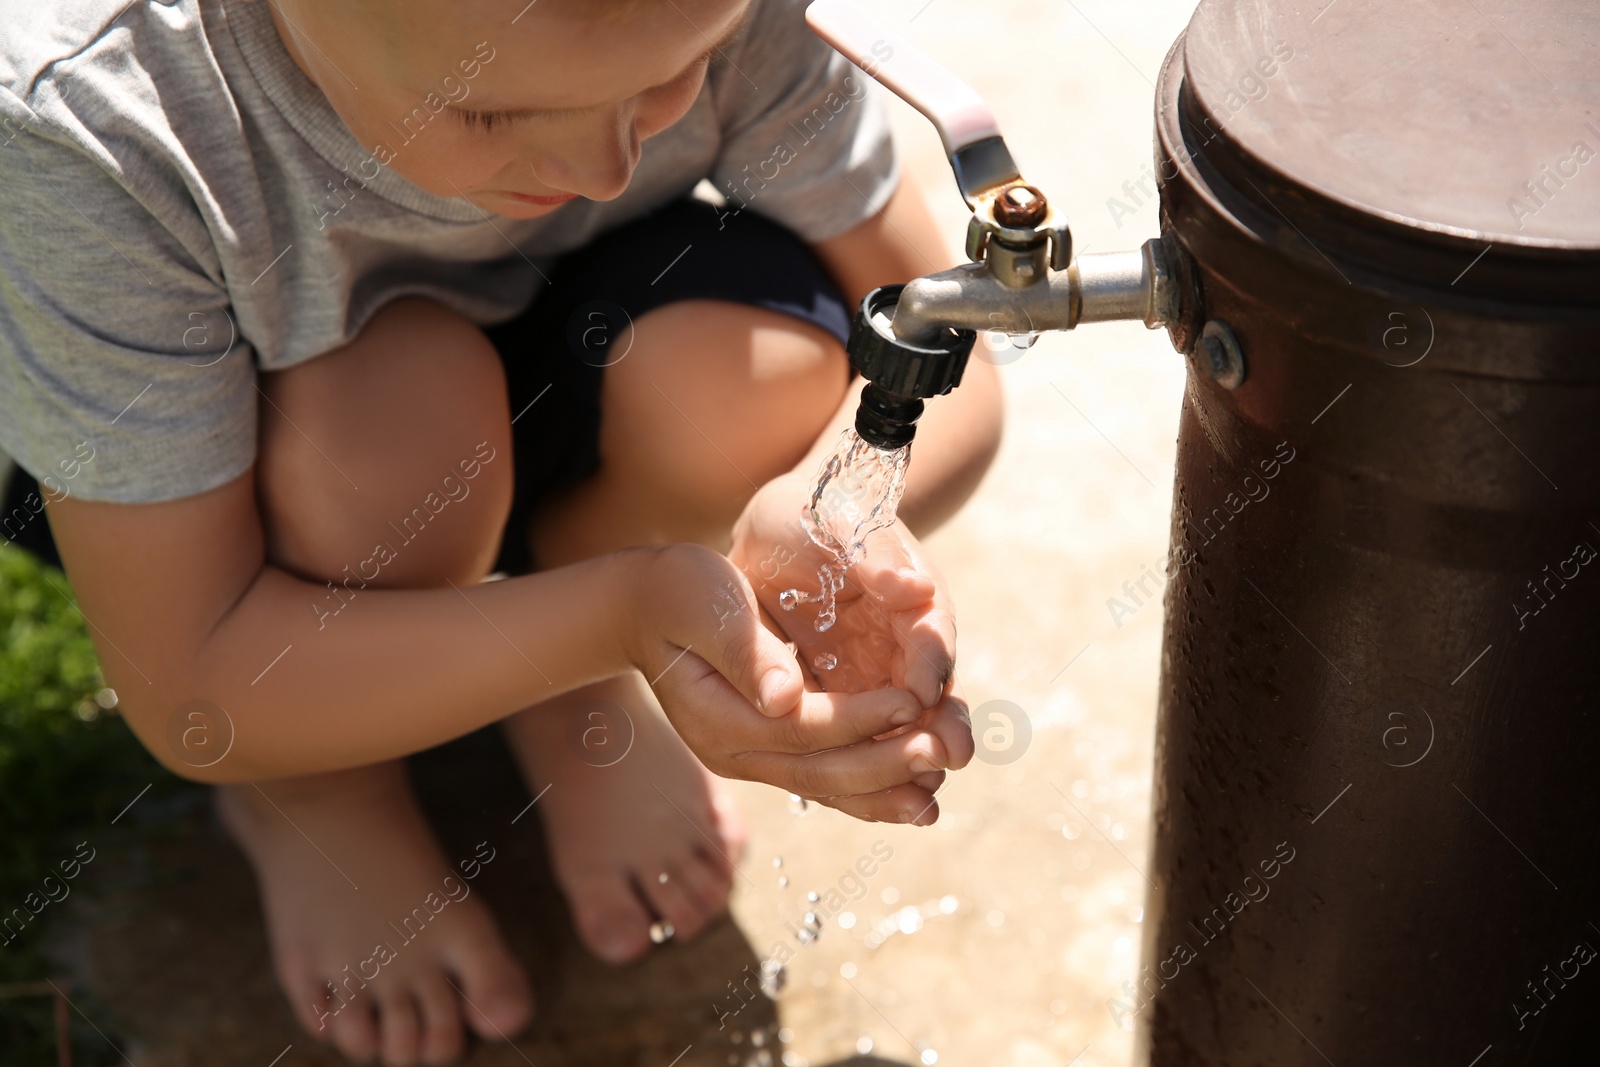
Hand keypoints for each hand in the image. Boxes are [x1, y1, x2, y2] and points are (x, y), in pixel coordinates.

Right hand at [623, 543, 950, 823]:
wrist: (649, 609)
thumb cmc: (682, 592)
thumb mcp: (708, 605)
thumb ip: (747, 651)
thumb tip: (785, 698)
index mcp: (716, 714)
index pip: (800, 727)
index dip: (858, 717)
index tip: (910, 702)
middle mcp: (732, 751)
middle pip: (817, 769)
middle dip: (883, 763)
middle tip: (939, 753)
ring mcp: (749, 759)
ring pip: (824, 786)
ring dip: (882, 792)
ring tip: (935, 796)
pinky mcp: (768, 754)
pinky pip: (823, 780)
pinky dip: (868, 790)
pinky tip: (911, 797)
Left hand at [728, 473, 972, 770]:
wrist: (786, 527)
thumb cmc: (817, 516)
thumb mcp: (842, 525)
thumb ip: (875, 557)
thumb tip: (913, 588)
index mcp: (913, 597)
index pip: (929, 633)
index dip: (930, 664)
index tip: (928, 695)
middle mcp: (906, 642)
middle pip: (931, 689)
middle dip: (940, 724)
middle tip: (949, 758)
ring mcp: (882, 672)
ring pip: (904, 722)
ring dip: (912, 756)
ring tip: (923, 797)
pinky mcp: (852, 693)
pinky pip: (867, 734)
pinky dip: (872, 763)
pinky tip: (877, 802)